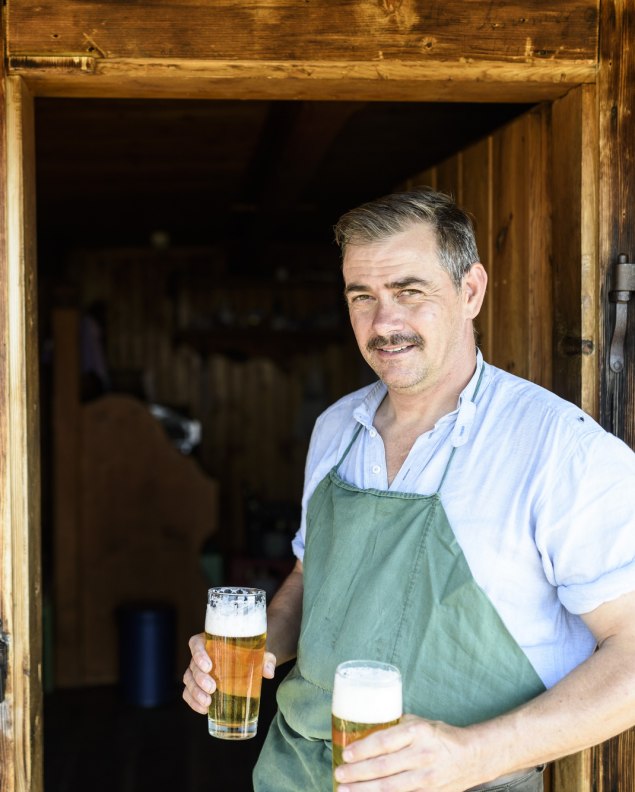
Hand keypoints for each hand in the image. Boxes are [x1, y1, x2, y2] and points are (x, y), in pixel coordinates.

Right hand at [181, 633, 276, 713]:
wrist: (249, 660)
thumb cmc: (250, 652)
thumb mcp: (259, 652)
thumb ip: (266, 658)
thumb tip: (269, 672)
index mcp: (211, 641)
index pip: (196, 644)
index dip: (198, 654)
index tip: (208, 666)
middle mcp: (200, 655)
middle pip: (192, 665)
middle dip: (200, 678)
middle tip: (213, 688)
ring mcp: (197, 671)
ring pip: (188, 680)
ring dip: (195, 692)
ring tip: (207, 702)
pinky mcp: (197, 685)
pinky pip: (188, 693)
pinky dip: (193, 702)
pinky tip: (204, 710)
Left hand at [334, 714, 477, 791]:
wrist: (472, 757)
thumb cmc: (440, 736)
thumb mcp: (420, 723)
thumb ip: (396, 726)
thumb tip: (367, 729)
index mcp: (418, 732)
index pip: (384, 742)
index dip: (362, 749)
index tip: (346, 754)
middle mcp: (422, 755)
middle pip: (383, 767)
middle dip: (357, 773)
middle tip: (339, 774)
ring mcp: (426, 778)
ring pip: (390, 787)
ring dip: (364, 790)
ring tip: (344, 790)